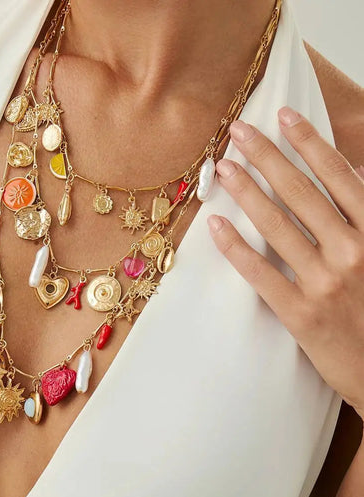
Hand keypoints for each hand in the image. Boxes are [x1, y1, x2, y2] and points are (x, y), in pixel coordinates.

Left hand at [207, 106, 363, 418]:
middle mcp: (354, 251)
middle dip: (267, 156)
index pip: (338, 176)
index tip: (283, 115)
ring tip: (223, 167)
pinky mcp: (301, 313)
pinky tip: (214, 224)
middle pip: (301, 192)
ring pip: (278, 226)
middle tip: (238, 131)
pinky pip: (261, 274)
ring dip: (247, 191)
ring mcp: (326, 282)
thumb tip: (351, 174)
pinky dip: (235, 247)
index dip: (309, 142)